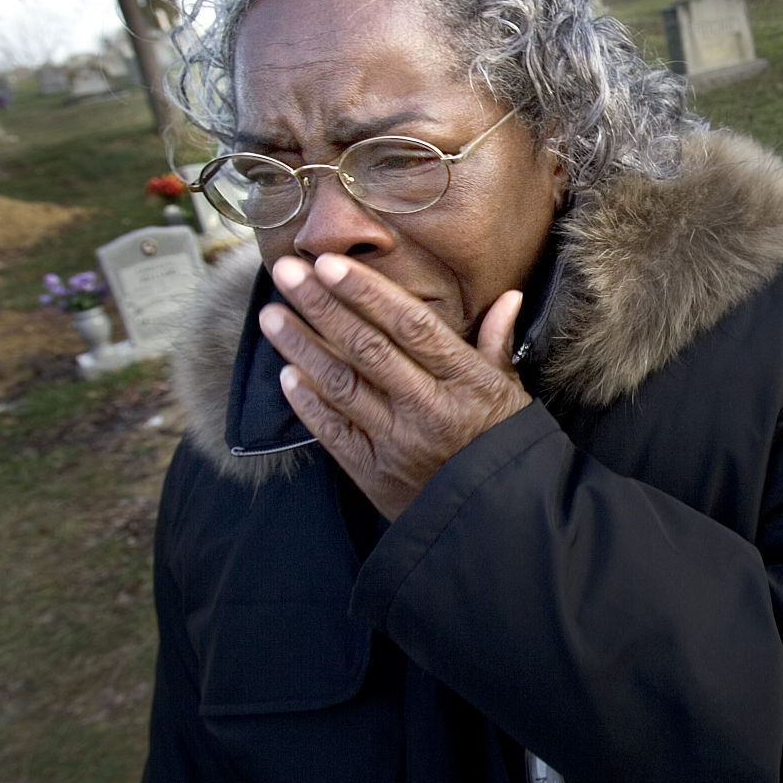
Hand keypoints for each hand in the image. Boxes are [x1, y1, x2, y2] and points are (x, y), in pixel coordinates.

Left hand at [259, 254, 531, 519]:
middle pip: (367, 347)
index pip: (411, 325)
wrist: (494, 518)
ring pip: (341, 385)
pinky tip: (285, 373)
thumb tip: (509, 297)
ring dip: (300, 347)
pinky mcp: (374, 473)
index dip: (367, 292)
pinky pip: (332, 431)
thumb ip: (498, 344)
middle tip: (285, 273)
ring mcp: (398, 442)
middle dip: (321, 306)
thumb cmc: (503, 445)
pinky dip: (307, 401)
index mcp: (466, 382)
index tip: (330, 265)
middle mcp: (430, 409)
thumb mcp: (510, 393)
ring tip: (271, 315)